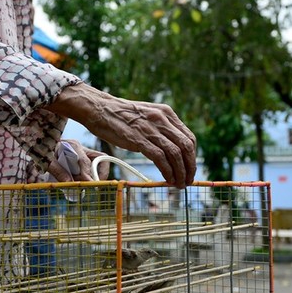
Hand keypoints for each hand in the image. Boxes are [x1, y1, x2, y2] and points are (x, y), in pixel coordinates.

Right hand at [47, 83, 196, 186]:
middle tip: (188, 180)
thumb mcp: (147, 116)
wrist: (99, 108)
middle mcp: (162, 119)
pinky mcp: (139, 139)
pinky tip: (168, 179)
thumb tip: (172, 148)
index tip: (190, 168)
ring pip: (176, 154)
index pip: (189, 137)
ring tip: (179, 184)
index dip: (192, 156)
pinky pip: (160, 158)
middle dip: (190, 167)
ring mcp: (151, 129)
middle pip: (186, 147)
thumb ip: (161, 128)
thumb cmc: (121, 116)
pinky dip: (167, 171)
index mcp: (166, 113)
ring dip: (181, 172)